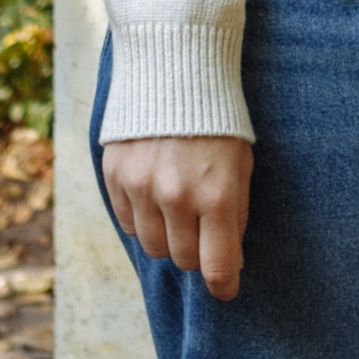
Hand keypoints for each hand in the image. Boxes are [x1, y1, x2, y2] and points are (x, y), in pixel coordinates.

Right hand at [104, 133, 252, 300]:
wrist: (175, 68)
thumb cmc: (218, 119)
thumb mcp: (242, 163)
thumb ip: (235, 211)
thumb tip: (227, 258)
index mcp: (217, 194)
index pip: (217, 265)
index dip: (224, 286)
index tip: (226, 291)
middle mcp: (177, 197)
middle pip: (183, 259)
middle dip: (197, 251)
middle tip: (203, 229)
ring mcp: (141, 188)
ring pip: (153, 247)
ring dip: (168, 237)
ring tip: (177, 209)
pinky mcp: (115, 177)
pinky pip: (128, 223)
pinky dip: (142, 218)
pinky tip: (154, 194)